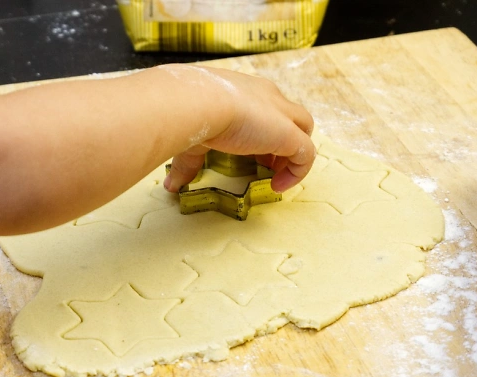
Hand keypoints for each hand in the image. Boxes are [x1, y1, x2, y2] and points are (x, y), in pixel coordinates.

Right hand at [161, 65, 315, 192]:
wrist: (197, 102)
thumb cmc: (188, 110)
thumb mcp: (191, 136)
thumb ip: (187, 161)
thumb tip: (171, 184)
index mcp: (245, 90)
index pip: (265, 107)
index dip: (261, 131)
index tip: (247, 153)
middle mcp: (268, 96)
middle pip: (290, 116)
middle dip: (280, 140)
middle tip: (262, 163)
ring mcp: (282, 115)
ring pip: (303, 131)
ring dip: (291, 155)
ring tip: (273, 176)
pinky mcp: (289, 134)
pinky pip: (306, 155)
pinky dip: (296, 172)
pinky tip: (277, 186)